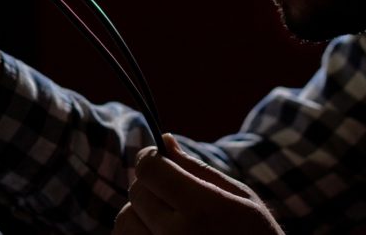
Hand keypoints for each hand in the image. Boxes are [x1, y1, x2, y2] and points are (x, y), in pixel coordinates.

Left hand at [114, 134, 283, 234]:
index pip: (149, 169)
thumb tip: (164, 140)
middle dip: (150, 185)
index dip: (152, 159)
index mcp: (202, 208)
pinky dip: (138, 234)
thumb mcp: (240, 198)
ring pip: (124, 221)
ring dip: (139, 213)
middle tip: (172, 192)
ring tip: (166, 218)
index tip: (161, 161)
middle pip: (136, 192)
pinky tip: (161, 234)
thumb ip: (198, 169)